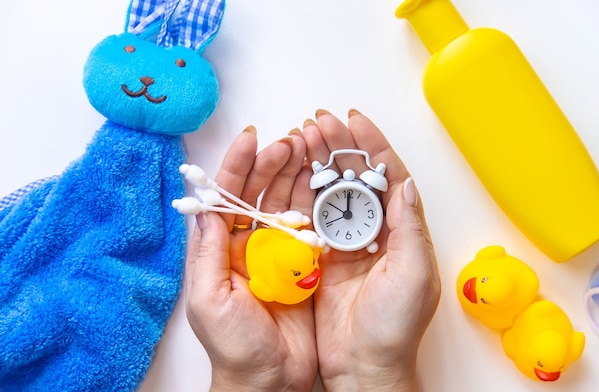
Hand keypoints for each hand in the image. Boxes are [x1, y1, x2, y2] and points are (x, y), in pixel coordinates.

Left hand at [185, 127, 317, 391]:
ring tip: (307, 150)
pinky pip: (311, 228)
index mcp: (221, 250)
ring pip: (286, 204)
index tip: (250, 140)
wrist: (271, 379)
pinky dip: (317, 205)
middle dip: (271, 164)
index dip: (237, 166)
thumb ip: (207, 253)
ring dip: (295, 177)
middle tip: (288, 143)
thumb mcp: (209, 299)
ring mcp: (278, 254)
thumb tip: (204, 207)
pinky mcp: (305, 265)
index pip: (226, 198)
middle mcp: (248, 246)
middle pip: (258, 194)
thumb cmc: (234, 347)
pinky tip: (323, 183)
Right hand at [303, 109, 440, 391]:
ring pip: (333, 192)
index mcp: (403, 231)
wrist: (363, 365)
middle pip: (358, 177)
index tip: (355, 121)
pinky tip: (292, 173)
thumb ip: (409, 228)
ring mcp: (347, 242)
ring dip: (319, 162)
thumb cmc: (395, 327)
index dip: (373, 146)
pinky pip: (312, 217)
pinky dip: (302, 193)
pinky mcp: (323, 256)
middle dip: (340, 146)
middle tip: (320, 122)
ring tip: (303, 136)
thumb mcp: (413, 275)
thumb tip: (404, 183)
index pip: (389, 176)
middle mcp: (376, 231)